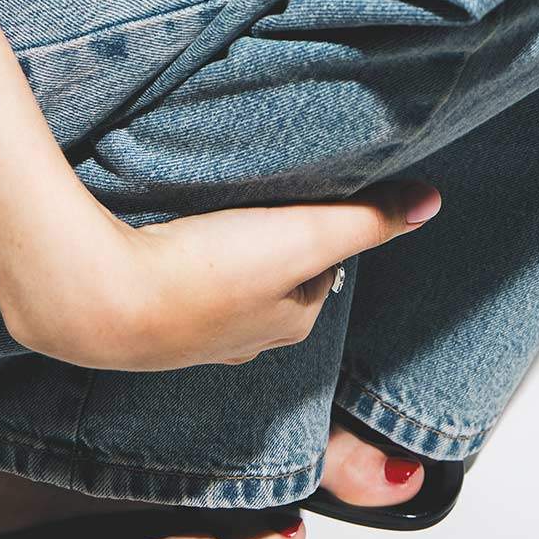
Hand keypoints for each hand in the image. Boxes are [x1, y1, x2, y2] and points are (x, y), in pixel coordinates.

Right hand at [0, 178, 442, 371]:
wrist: (106, 301)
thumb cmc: (206, 273)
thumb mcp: (305, 237)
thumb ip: (367, 219)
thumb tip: (432, 202)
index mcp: (289, 320)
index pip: (323, 273)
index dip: (322, 233)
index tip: (316, 201)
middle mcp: (246, 338)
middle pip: (276, 282)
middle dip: (276, 246)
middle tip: (268, 202)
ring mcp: (194, 335)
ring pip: (228, 287)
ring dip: (229, 255)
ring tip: (221, 216)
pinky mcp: (147, 319)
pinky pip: (181, 287)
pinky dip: (185, 264)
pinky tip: (171, 240)